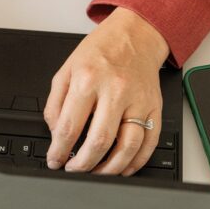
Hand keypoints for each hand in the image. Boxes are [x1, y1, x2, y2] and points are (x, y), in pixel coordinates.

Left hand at [43, 8, 169, 175]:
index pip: (70, 127)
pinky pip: (149, 142)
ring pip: (127, 147)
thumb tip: (55, 134)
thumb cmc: (101, 51)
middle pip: (99, 141)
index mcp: (88, 80)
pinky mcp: (154, 107)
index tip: (55, 161)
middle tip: (73, 170)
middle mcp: (115, 91)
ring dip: (110, 169)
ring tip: (96, 173)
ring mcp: (138, 100)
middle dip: (82, 164)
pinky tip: (123, 168)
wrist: (136, 34)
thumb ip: (55, 103)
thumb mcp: (66, 69)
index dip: (59, 151)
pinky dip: (136, 162)